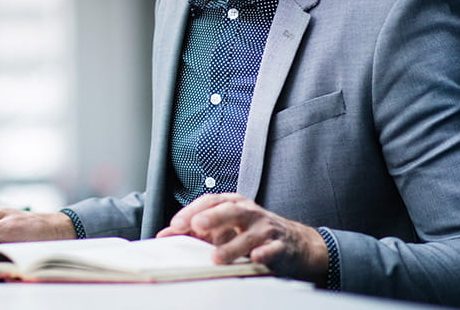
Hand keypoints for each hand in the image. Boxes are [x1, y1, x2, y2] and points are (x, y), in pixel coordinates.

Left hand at [157, 193, 328, 284]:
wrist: (295, 241)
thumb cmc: (252, 232)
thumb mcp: (224, 227)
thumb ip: (195, 230)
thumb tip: (164, 234)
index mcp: (233, 204)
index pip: (210, 201)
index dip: (193, 210)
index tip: (177, 224)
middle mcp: (249, 212)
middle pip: (230, 210)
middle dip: (212, 217)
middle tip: (197, 226)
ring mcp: (266, 228)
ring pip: (250, 235)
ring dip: (233, 246)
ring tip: (217, 257)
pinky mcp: (281, 245)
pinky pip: (273, 249)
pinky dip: (265, 253)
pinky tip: (256, 258)